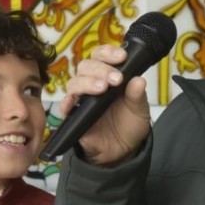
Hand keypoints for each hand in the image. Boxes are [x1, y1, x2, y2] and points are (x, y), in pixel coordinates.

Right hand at [59, 44, 151, 164]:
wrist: (123, 151)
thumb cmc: (129, 125)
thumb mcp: (140, 110)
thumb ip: (138, 96)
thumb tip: (138, 80)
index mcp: (108, 76)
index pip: (100, 56)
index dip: (108, 53)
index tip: (121, 57)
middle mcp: (91, 84)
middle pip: (85, 66)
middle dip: (101, 69)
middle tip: (116, 79)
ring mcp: (81, 100)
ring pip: (74, 82)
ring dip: (87, 82)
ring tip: (103, 89)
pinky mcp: (73, 117)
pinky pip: (64, 106)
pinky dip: (67, 102)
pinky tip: (75, 102)